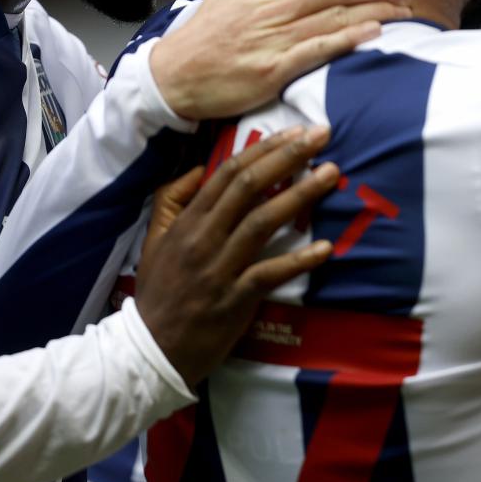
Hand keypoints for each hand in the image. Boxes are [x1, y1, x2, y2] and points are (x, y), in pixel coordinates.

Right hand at [137, 125, 336, 385]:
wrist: (149, 350)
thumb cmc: (160, 291)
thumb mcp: (155, 239)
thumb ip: (172, 199)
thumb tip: (199, 167)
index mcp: (188, 221)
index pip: (229, 173)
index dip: (264, 148)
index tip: (296, 131)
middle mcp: (204, 239)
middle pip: (249, 187)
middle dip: (288, 157)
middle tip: (321, 135)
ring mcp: (219, 269)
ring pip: (262, 223)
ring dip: (300, 195)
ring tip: (331, 174)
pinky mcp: (234, 300)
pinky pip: (269, 274)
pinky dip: (298, 260)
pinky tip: (325, 247)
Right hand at [151, 0, 411, 119]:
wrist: (174, 76)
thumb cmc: (205, 35)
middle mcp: (273, 10)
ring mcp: (274, 39)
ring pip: (333, 15)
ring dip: (375, 11)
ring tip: (404, 11)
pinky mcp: (273, 70)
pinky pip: (317, 49)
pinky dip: (347, 38)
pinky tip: (374, 33)